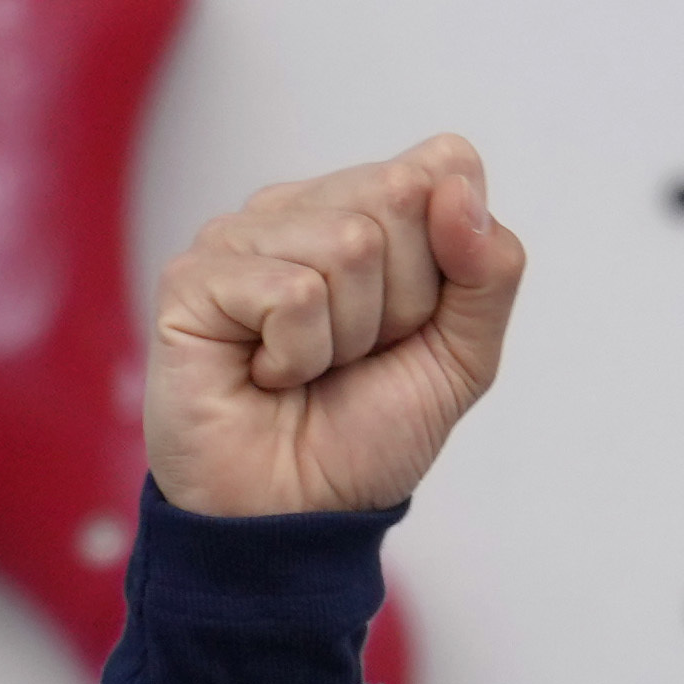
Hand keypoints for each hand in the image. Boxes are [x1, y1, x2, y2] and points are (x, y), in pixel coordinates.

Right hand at [142, 137, 525, 516]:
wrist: (297, 516)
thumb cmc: (364, 436)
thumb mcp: (462, 358)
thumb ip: (490, 271)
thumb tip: (457, 186)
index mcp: (364, 207)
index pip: (446, 167)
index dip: (451, 262)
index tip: (410, 327)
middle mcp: (300, 208)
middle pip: (400, 196)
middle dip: (402, 302)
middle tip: (357, 356)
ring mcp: (241, 236)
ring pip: (349, 244)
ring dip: (348, 337)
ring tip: (309, 371)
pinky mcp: (193, 277)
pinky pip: (292, 291)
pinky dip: (298, 356)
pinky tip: (266, 376)